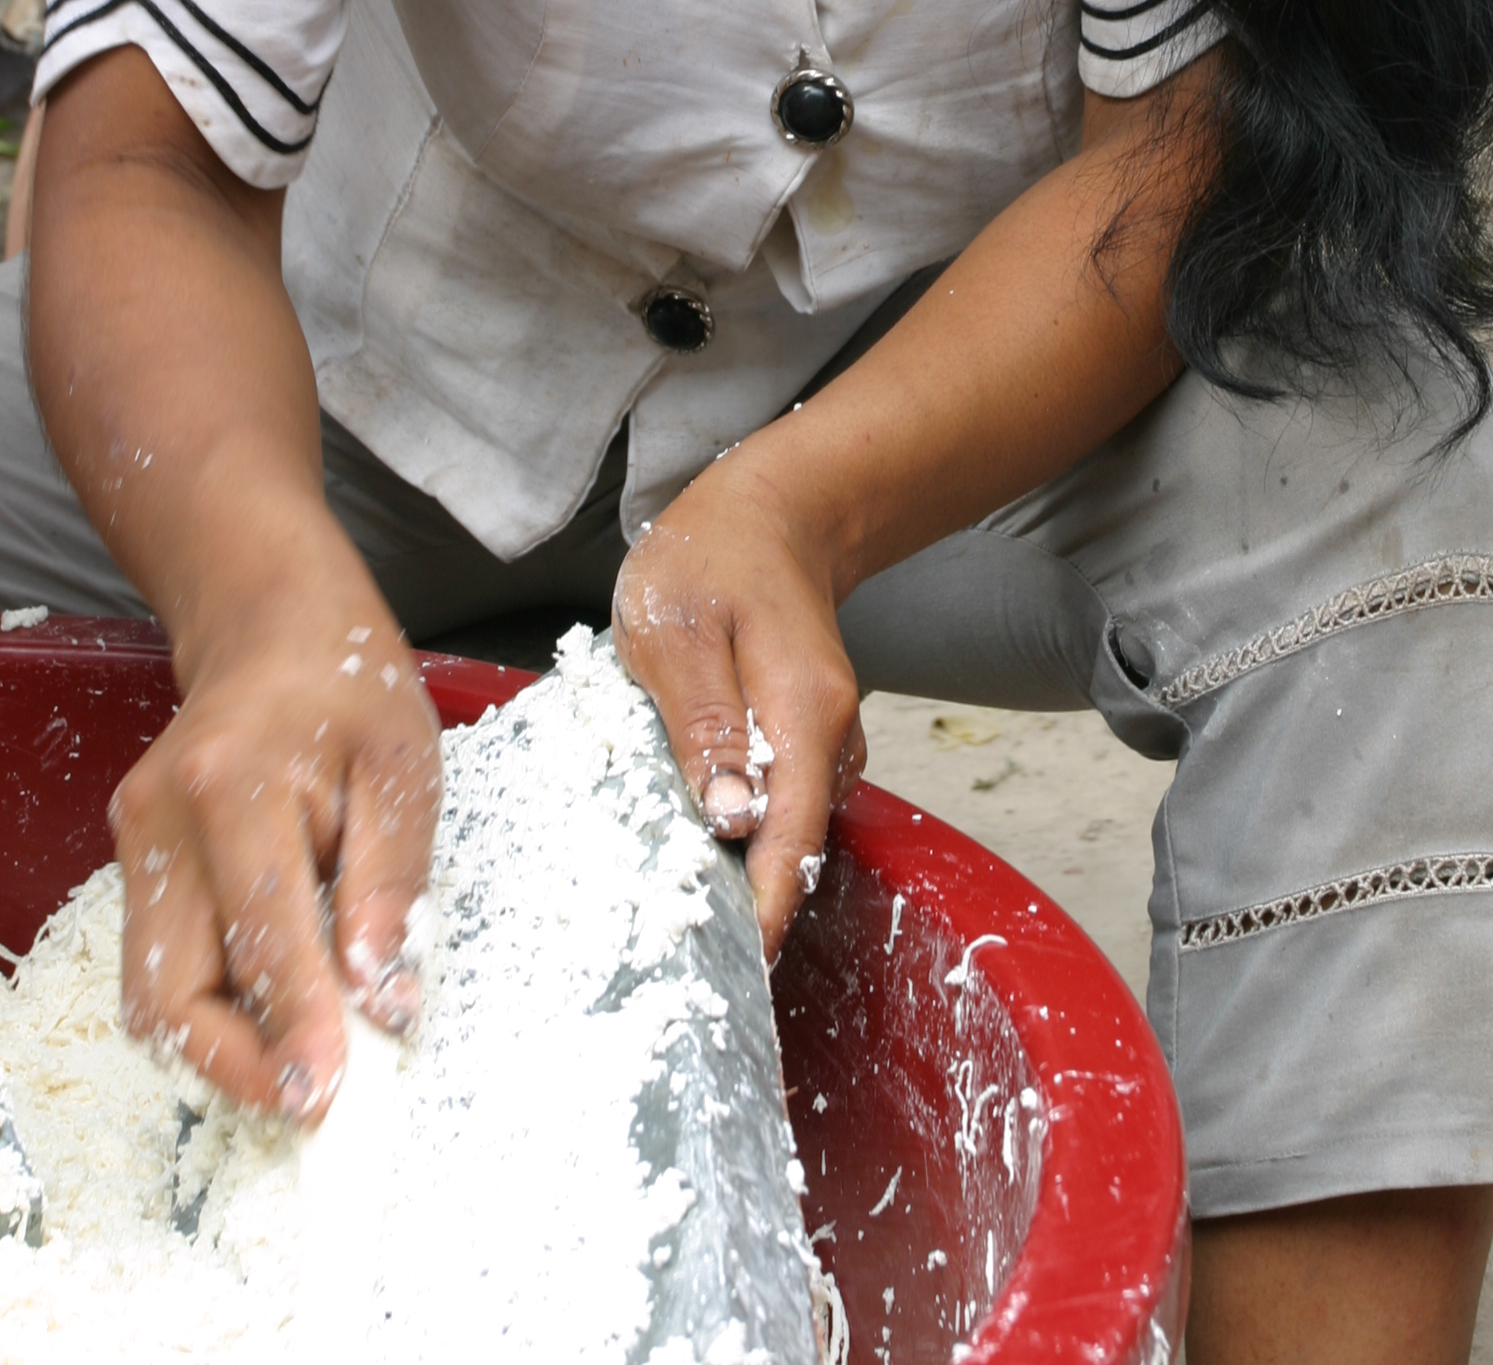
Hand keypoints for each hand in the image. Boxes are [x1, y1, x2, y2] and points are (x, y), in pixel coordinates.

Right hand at [107, 547, 440, 1122]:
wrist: (272, 627)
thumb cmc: (349, 689)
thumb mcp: (404, 764)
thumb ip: (391, 881)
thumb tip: (378, 997)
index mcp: (231, 782)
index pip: (257, 930)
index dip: (292, 1022)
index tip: (327, 1090)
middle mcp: (160, 818)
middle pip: (170, 986)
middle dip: (232, 1063)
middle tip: (307, 1101)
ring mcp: (131, 843)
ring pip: (151, 993)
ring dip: (218, 1047)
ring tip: (297, 1064)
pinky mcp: (129, 863)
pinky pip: (159, 964)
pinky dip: (210, 1007)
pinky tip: (271, 1012)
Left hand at [612, 450, 867, 960]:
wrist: (770, 509)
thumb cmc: (713, 556)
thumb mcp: (678, 631)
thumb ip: (703, 725)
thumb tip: (728, 822)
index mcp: (803, 716)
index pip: (791, 844)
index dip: (761, 920)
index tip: (726, 984)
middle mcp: (828, 739)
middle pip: (793, 851)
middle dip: (743, 913)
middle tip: (666, 967)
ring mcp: (822, 740)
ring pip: (787, 831)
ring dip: (738, 876)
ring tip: (664, 918)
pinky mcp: (804, 738)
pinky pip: (779, 803)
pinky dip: (742, 834)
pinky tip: (688, 840)